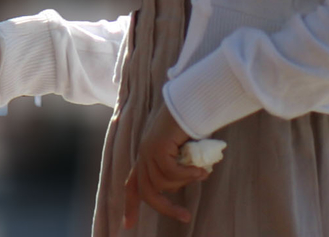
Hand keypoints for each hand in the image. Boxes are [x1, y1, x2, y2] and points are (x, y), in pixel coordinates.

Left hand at [121, 103, 208, 225]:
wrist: (189, 102)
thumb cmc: (191, 126)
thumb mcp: (185, 154)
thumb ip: (182, 168)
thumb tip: (195, 179)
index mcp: (146, 158)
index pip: (132, 185)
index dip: (130, 205)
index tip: (128, 225)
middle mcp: (143, 155)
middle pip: (147, 191)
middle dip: (165, 208)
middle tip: (185, 216)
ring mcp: (147, 150)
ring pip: (162, 182)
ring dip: (184, 182)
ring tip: (200, 172)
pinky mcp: (156, 146)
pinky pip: (171, 171)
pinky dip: (187, 174)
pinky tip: (200, 170)